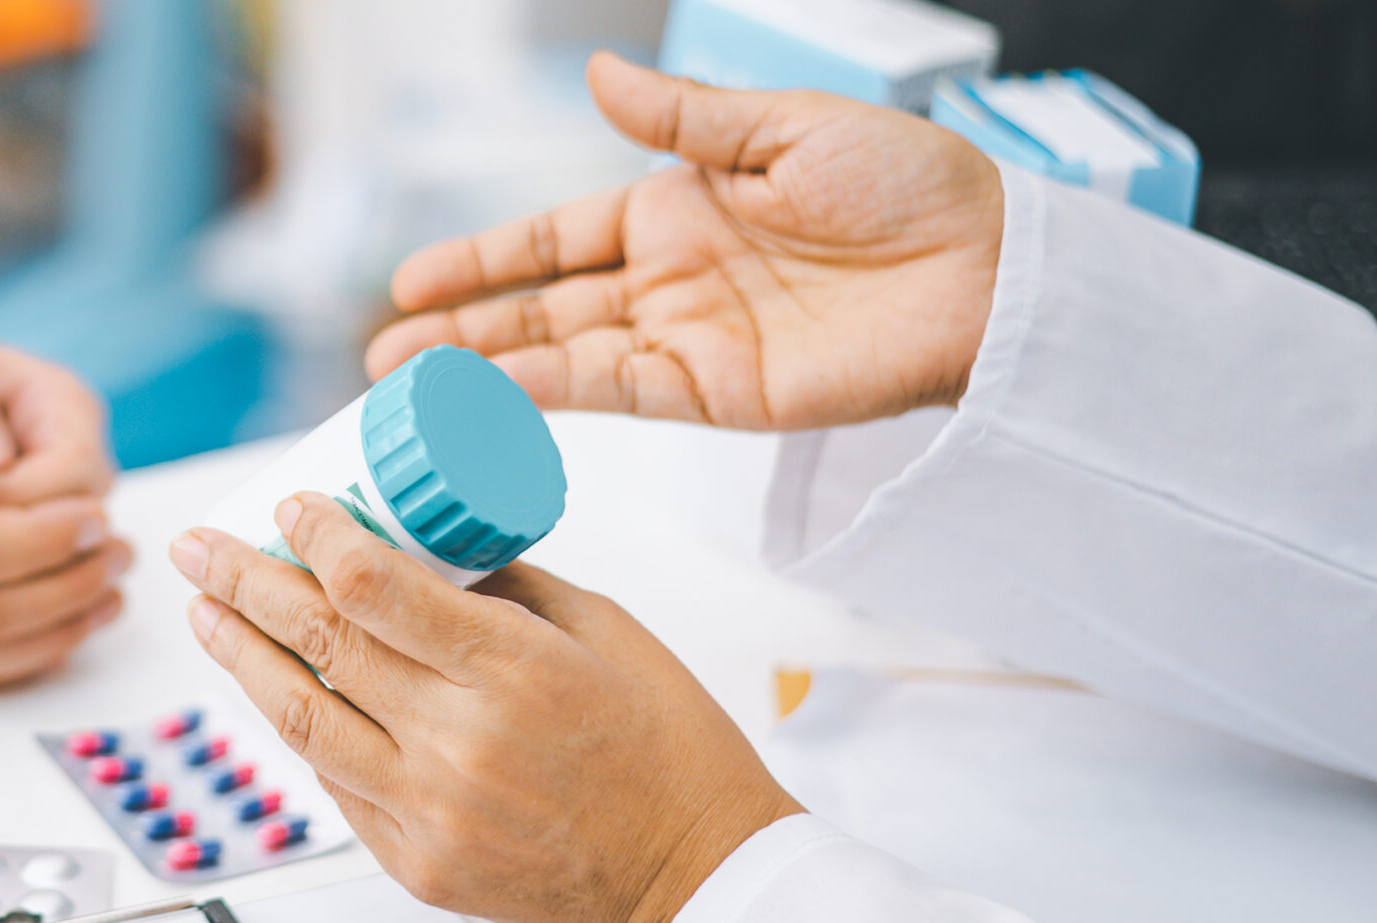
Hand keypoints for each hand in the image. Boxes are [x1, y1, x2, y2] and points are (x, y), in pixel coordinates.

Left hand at [169, 493, 799, 922]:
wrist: (695, 878)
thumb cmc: (667, 749)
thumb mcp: (603, 631)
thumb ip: (505, 587)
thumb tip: (422, 544)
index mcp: (510, 670)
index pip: (372, 587)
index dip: (316, 539)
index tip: (287, 509)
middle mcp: (457, 741)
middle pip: (318, 645)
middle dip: (243, 584)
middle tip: (197, 547)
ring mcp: (428, 810)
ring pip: (299, 720)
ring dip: (240, 658)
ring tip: (204, 613)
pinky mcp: (416, 863)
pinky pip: (334, 784)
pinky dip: (299, 728)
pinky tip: (274, 688)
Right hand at [366, 53, 1003, 430]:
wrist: (990, 270)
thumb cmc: (909, 186)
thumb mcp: (785, 127)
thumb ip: (682, 118)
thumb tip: (597, 74)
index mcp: (680, 207)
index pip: (556, 239)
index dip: (484, 259)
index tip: (413, 279)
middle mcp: (672, 279)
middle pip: (543, 308)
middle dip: (462, 329)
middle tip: (386, 352)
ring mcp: (690, 340)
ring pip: (565, 357)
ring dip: (488, 370)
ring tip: (412, 382)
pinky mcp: (719, 393)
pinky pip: (618, 392)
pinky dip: (553, 395)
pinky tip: (497, 392)